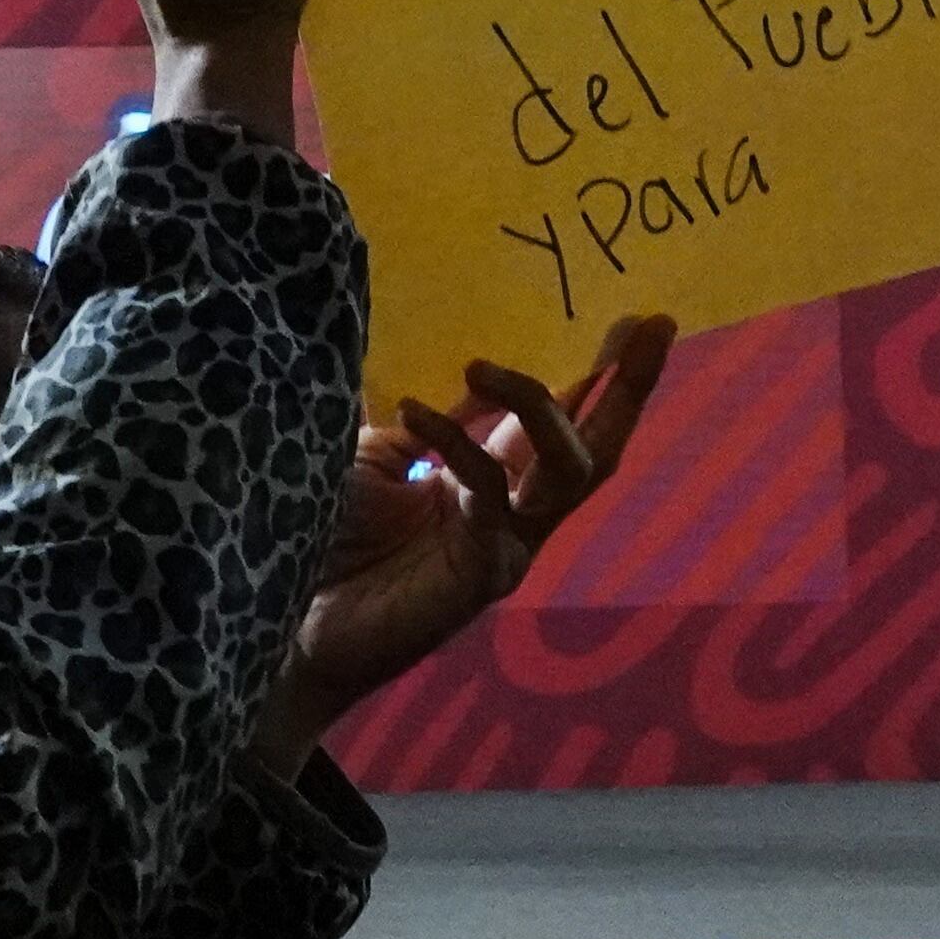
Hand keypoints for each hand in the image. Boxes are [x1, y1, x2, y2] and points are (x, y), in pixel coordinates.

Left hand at [248, 317, 676, 767]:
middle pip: (598, 446)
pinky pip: (488, 493)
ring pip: (567, 470)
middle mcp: (515, 513)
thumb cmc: (327, 538)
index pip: (562, 418)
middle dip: (630, 385)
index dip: (602, 370)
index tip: (639, 317)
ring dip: (536, 406)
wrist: (288, 621)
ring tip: (481, 365)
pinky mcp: (483, 574)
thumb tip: (452, 362)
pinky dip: (455, 443)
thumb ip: (425, 422)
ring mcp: (506, 546)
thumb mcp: (378, 454)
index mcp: (494, 478)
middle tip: (651, 324)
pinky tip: (413, 411)